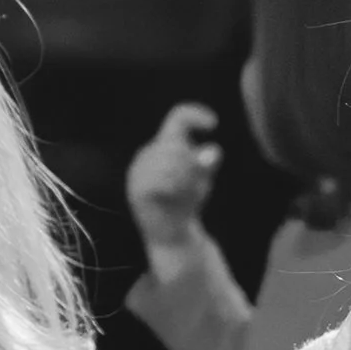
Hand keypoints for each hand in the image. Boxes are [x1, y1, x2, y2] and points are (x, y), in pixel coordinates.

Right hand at [126, 103, 222, 251]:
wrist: (170, 234)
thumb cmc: (186, 201)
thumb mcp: (202, 179)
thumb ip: (207, 163)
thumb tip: (212, 150)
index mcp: (164, 144)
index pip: (178, 118)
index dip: (195, 115)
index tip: (214, 124)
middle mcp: (147, 153)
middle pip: (178, 143)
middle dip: (192, 164)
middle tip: (195, 184)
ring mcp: (139, 171)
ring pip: (171, 161)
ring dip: (185, 178)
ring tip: (184, 192)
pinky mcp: (137, 190)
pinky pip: (162, 181)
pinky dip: (175, 188)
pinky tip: (174, 196)